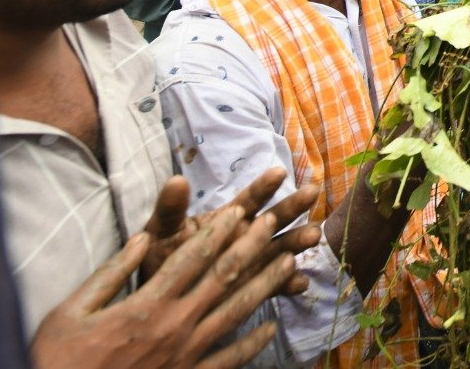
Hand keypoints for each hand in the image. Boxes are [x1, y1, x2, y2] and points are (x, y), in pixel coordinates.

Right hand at [30, 207, 296, 368]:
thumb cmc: (59, 361)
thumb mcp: (72, 312)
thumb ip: (110, 273)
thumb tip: (142, 239)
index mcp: (147, 304)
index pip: (193, 257)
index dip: (220, 230)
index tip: (242, 208)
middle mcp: (175, 325)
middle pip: (224, 276)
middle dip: (252, 245)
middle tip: (276, 220)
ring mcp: (187, 355)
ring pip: (236, 312)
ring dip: (265, 283)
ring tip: (289, 261)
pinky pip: (229, 359)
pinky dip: (253, 343)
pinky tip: (272, 328)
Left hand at [142, 169, 319, 296]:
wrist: (155, 299)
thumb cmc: (159, 258)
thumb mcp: (162, 232)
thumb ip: (171, 209)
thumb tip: (177, 180)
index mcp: (227, 219)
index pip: (248, 199)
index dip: (263, 186)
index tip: (279, 171)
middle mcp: (245, 237)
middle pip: (273, 218)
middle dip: (292, 206)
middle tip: (313, 192)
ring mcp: (251, 263)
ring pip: (280, 249)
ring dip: (296, 242)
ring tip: (313, 235)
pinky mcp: (251, 290)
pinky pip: (273, 287)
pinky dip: (287, 284)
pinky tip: (301, 283)